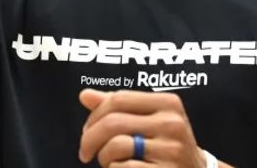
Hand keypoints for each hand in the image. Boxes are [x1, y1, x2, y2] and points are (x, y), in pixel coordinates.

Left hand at [78, 89, 206, 167]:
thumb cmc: (165, 146)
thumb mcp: (150, 121)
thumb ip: (119, 108)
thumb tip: (85, 95)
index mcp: (169, 104)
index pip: (119, 98)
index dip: (95, 115)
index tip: (87, 130)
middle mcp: (172, 124)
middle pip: (113, 122)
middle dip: (90, 139)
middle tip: (86, 152)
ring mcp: (170, 150)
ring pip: (115, 146)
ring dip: (103, 157)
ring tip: (109, 162)